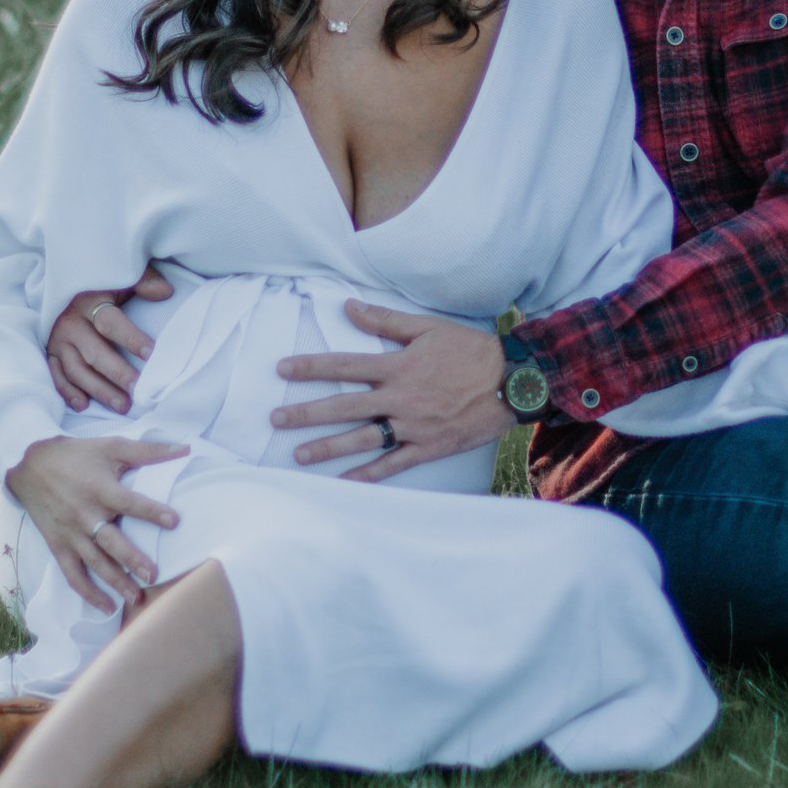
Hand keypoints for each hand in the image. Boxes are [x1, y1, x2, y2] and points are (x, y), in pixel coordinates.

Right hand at [4, 434, 186, 613]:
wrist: (30, 464)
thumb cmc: (76, 454)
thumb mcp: (111, 446)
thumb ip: (148, 450)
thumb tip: (185, 448)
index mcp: (100, 489)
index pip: (129, 503)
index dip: (151, 512)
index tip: (174, 521)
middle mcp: (85, 515)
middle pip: (111, 541)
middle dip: (132, 559)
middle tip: (153, 575)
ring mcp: (70, 533)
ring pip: (94, 562)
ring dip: (115, 581)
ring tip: (136, 597)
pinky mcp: (58, 545)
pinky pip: (72, 574)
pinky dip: (87, 592)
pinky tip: (105, 606)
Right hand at [47, 262, 172, 412]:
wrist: (71, 283)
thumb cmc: (106, 283)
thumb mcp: (124, 276)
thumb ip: (145, 282)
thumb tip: (166, 293)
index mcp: (89, 302)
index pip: (110, 323)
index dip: (130, 338)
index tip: (152, 354)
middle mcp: (70, 323)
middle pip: (95, 353)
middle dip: (118, 373)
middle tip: (139, 389)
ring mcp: (58, 340)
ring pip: (77, 370)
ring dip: (99, 390)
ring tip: (123, 405)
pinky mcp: (51, 352)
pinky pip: (57, 376)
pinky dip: (68, 392)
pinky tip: (83, 405)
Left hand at [269, 302, 514, 480]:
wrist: (511, 382)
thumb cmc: (470, 350)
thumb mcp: (428, 327)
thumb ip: (385, 320)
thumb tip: (348, 307)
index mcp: (398, 366)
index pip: (344, 365)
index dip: (310, 367)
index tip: (282, 370)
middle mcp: (400, 398)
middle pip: (344, 406)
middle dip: (306, 413)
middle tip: (275, 420)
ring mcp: (413, 426)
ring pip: (362, 438)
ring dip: (328, 447)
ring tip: (298, 454)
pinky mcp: (428, 447)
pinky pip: (393, 464)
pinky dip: (368, 474)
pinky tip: (344, 481)